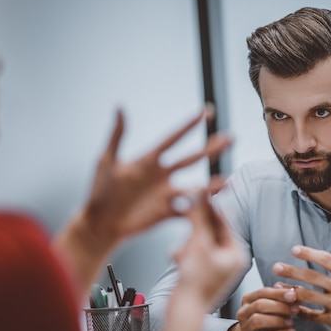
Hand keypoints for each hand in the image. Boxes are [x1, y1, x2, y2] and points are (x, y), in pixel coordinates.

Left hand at [83, 107, 231, 245]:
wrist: (100, 223)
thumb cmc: (100, 191)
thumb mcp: (106, 161)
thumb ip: (117, 135)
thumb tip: (120, 106)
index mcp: (149, 160)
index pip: (173, 139)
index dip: (189, 126)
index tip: (205, 112)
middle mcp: (162, 175)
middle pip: (192, 158)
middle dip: (211, 148)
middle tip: (230, 138)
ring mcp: (166, 194)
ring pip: (195, 186)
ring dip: (212, 183)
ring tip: (228, 179)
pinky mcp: (167, 212)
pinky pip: (189, 209)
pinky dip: (202, 208)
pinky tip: (214, 207)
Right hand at [153, 190, 245, 330]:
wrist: (182, 312)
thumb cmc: (194, 283)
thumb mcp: (198, 243)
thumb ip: (199, 217)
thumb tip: (199, 195)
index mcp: (236, 253)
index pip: (224, 222)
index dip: (211, 206)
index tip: (202, 190)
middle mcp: (229, 259)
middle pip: (210, 231)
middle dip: (195, 230)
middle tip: (186, 209)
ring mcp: (215, 266)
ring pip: (197, 241)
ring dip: (187, 244)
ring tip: (182, 254)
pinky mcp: (201, 272)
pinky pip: (191, 253)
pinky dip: (183, 254)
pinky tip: (178, 260)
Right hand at [225, 286, 298, 330]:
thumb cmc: (267, 321)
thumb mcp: (274, 307)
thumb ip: (282, 299)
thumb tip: (294, 291)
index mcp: (249, 300)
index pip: (262, 292)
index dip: (278, 293)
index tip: (293, 295)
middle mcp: (244, 313)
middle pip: (259, 305)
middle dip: (280, 306)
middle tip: (295, 309)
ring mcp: (246, 329)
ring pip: (258, 320)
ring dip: (278, 320)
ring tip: (290, 322)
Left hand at [272, 235, 330, 330]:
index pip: (326, 260)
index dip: (309, 254)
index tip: (294, 250)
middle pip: (313, 277)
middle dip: (292, 271)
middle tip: (276, 267)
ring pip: (310, 297)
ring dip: (292, 291)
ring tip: (278, 286)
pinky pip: (313, 316)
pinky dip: (301, 311)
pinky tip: (291, 306)